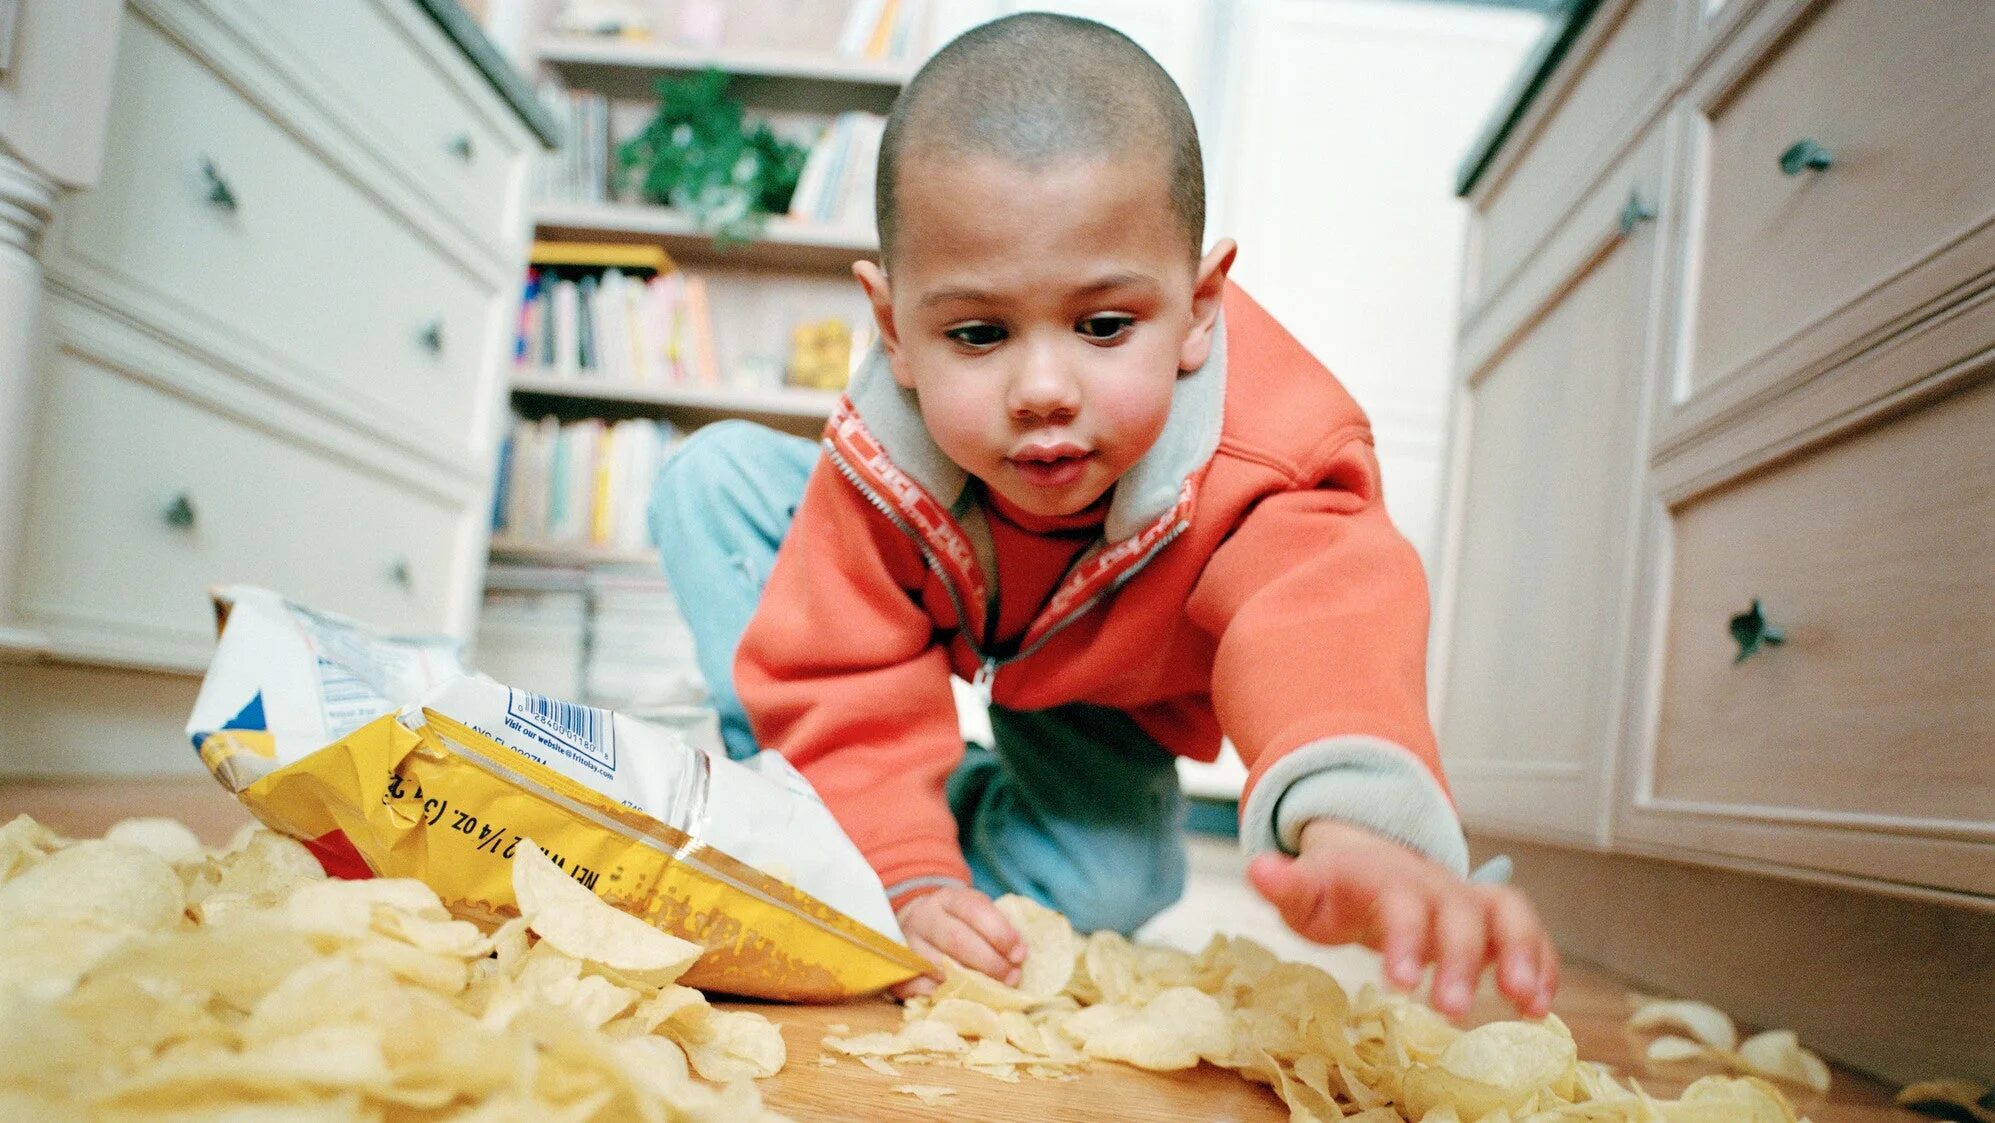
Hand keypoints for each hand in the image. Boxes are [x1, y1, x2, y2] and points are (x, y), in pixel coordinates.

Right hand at [891, 884, 1026, 999]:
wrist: (916, 925)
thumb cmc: (957, 922)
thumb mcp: (976, 912)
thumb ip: (997, 927)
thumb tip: (1018, 954)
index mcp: (947, 899)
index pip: (975, 910)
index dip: (1000, 933)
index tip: (1019, 954)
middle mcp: (924, 918)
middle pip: (957, 939)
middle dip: (990, 962)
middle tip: (1011, 977)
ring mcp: (906, 945)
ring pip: (939, 966)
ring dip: (972, 983)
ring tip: (994, 991)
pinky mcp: (898, 972)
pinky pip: (922, 988)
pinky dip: (946, 995)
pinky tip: (964, 997)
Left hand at [1246, 819, 1557, 1020]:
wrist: (1369, 858)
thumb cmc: (1337, 888)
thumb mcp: (1306, 888)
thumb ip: (1286, 884)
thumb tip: (1257, 868)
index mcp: (1387, 879)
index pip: (1402, 904)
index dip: (1405, 941)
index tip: (1400, 983)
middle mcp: (1436, 885)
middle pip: (1460, 914)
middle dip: (1462, 961)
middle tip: (1453, 1010)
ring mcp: (1469, 898)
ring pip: (1508, 915)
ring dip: (1523, 954)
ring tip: (1527, 1002)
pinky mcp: (1493, 918)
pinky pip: (1528, 930)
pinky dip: (1542, 962)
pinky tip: (1540, 1005)